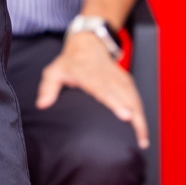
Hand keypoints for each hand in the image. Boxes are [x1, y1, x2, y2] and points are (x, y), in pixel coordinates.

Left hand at [35, 31, 148, 148]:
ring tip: (142, 140)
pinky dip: (142, 113)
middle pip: (124, 97)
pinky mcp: (127, 81)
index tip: (125, 115)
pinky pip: (136, 98)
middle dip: (134, 115)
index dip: (116, 103)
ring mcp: (119, 78)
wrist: (88, 44)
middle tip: (140, 135)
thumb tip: (42, 104)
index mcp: (89, 73)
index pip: (104, 89)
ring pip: (134, 98)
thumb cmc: (70, 62)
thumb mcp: (54, 70)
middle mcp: (107, 76)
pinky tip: (143, 130)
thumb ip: (47, 87)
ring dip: (140, 119)